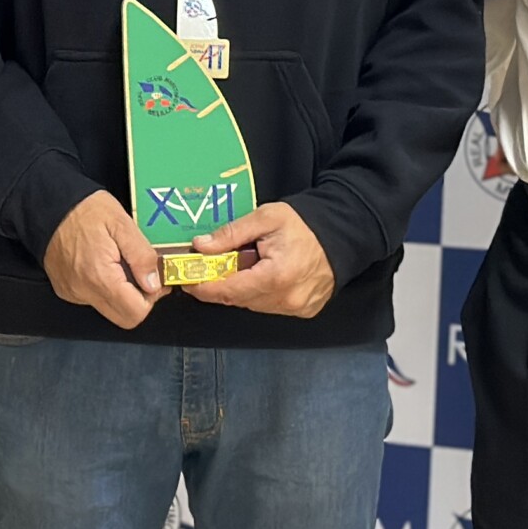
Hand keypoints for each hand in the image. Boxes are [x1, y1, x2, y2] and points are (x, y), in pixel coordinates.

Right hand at [43, 189, 165, 327]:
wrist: (46, 206)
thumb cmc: (83, 210)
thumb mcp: (121, 223)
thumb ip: (141, 255)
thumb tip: (154, 283)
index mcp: (99, 276)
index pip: (135, 312)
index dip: (151, 298)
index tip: (154, 279)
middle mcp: (83, 290)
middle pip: (123, 318)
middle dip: (139, 300)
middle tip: (142, 274)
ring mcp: (73, 292)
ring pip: (110, 309)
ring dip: (122, 294)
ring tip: (121, 264)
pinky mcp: (66, 290)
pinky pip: (94, 300)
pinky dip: (106, 288)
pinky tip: (105, 265)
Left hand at [181, 200, 337, 316]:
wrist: (341, 234)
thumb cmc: (304, 224)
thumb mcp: (265, 218)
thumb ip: (231, 233)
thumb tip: (201, 246)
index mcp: (277, 276)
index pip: (229, 291)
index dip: (204, 288)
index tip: (186, 281)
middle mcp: (287, 299)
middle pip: (238, 300)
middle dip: (219, 286)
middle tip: (205, 269)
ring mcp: (296, 308)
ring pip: (252, 305)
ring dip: (239, 289)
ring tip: (239, 266)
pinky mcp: (303, 310)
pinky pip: (268, 306)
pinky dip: (258, 293)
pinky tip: (260, 275)